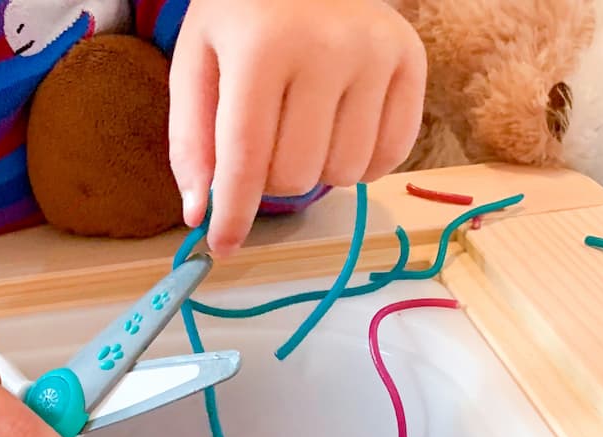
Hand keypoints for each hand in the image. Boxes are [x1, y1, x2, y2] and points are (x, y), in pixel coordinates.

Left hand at [169, 0, 426, 254]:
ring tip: (305, 128)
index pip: (245, 159)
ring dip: (318, 170)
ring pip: (344, 174)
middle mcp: (326, 47)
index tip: (222, 247)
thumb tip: (199, 214)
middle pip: (295, 176)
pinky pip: (390, 156)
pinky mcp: (411, 59)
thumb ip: (192, 138)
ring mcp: (375, 54)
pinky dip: (362, 162)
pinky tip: (342, 130)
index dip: (232, 214)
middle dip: (272, 180)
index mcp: (261, 46)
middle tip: (268, 144)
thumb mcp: (199, 59)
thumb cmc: (246, 15)